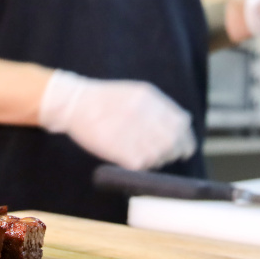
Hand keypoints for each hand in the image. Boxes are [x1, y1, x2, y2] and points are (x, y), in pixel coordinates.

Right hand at [38, 70, 196, 169]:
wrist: (74, 103)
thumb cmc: (105, 99)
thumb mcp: (136, 93)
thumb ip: (160, 106)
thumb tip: (184, 121)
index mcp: (150, 99)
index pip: (181, 123)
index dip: (185, 138)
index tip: (185, 147)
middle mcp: (144, 114)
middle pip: (173, 141)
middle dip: (175, 151)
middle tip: (170, 156)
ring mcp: (132, 131)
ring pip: (159, 155)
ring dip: (158, 159)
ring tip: (146, 155)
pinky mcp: (120, 149)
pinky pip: (142, 164)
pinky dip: (142, 165)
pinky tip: (133, 159)